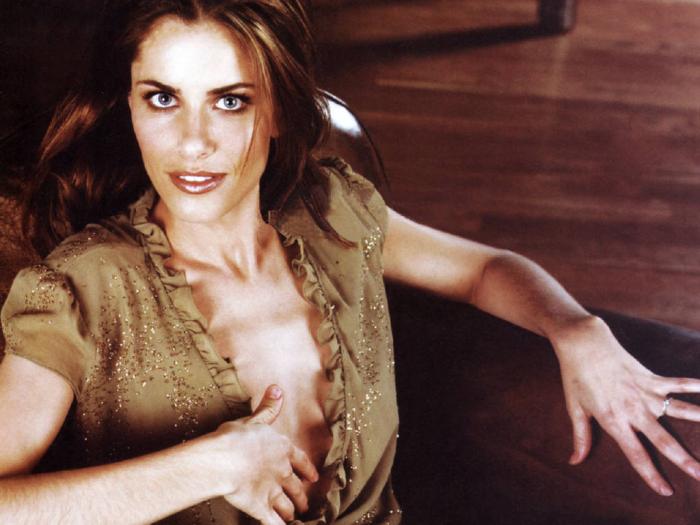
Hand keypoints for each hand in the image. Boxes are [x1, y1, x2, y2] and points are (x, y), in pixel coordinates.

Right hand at [210, 385, 318, 524]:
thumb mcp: (254, 419)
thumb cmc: (236, 437)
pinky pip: (273, 522)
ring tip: (294, 517)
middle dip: (301, 496)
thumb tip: (277, 388)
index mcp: (282, 449)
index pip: (300, 460)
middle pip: (296, 487)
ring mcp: (273, 491)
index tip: (314, 477)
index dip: (308, 469)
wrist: (225, 458)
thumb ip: (268, 407)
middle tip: (305, 503)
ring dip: (291, 512)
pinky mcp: (260, 507)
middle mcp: (282, 471)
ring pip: (287, 506)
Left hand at [553, 315, 699, 495]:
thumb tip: (574, 461)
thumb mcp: (574, 408)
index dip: (650, 474)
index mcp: (614, 420)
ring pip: (679, 411)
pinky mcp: (651, 377)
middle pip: (663, 440)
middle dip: (684, 460)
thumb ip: (580, 437)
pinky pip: (678, 383)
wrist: (582, 343)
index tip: (666, 491)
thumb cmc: (575, 376)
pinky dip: (696, 386)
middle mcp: (634, 410)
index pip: (635, 454)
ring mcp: (645, 392)